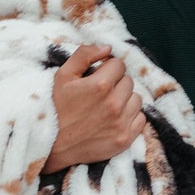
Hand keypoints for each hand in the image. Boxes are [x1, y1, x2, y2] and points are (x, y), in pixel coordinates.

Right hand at [45, 45, 144, 170]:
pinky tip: (115, 118)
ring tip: (108, 105)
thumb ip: (84, 55)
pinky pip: (141, 119)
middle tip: (101, 92)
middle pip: (128, 81)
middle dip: (116, 83)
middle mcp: (114, 104)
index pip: (119, 64)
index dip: (108, 68)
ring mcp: (121, 123)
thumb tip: (107, 48)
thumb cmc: (56, 108)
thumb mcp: (62, 76)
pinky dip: (131, 117)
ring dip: (125, 99)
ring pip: (136, 99)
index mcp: (100, 85)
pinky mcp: (125, 139)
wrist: (53, 146)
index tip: (99, 75)